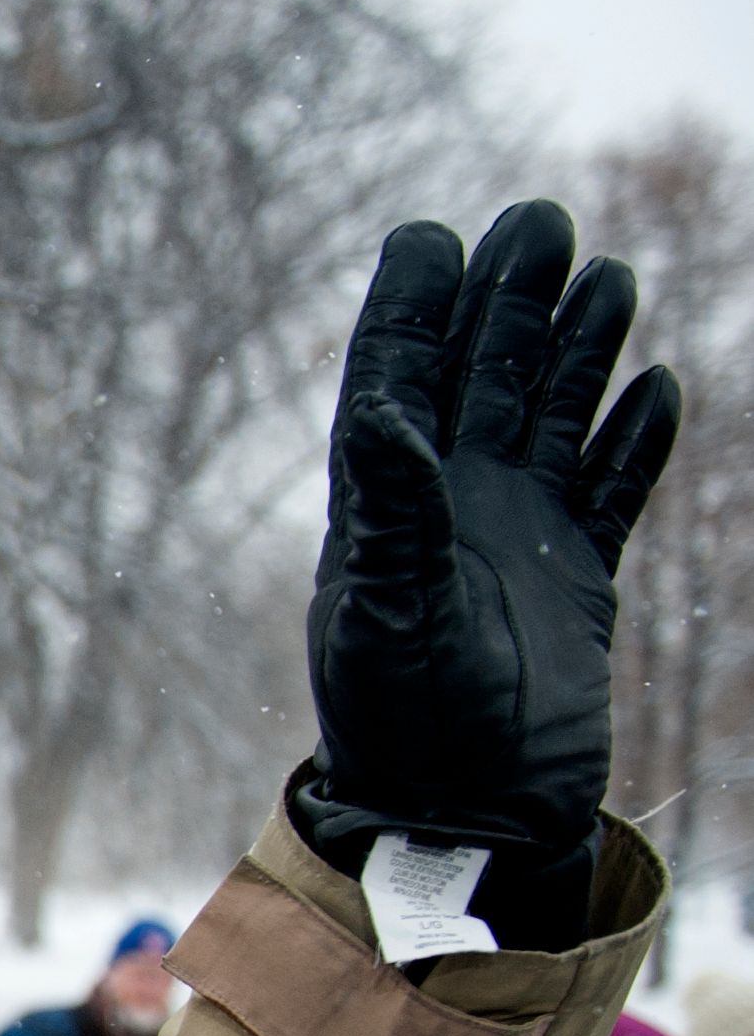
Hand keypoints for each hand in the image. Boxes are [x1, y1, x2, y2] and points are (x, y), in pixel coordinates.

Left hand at [298, 200, 680, 947]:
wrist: (467, 815)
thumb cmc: (406, 725)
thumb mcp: (387, 611)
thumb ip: (391, 509)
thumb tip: (381, 412)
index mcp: (382, 513)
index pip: (392, 386)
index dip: (411, 311)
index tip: (429, 236)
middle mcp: (447, 513)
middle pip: (480, 381)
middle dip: (507, 302)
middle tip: (537, 220)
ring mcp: (514, 543)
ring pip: (550, 420)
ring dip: (575, 351)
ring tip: (605, 273)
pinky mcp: (576, 582)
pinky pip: (609, 492)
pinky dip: (631, 442)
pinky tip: (654, 388)